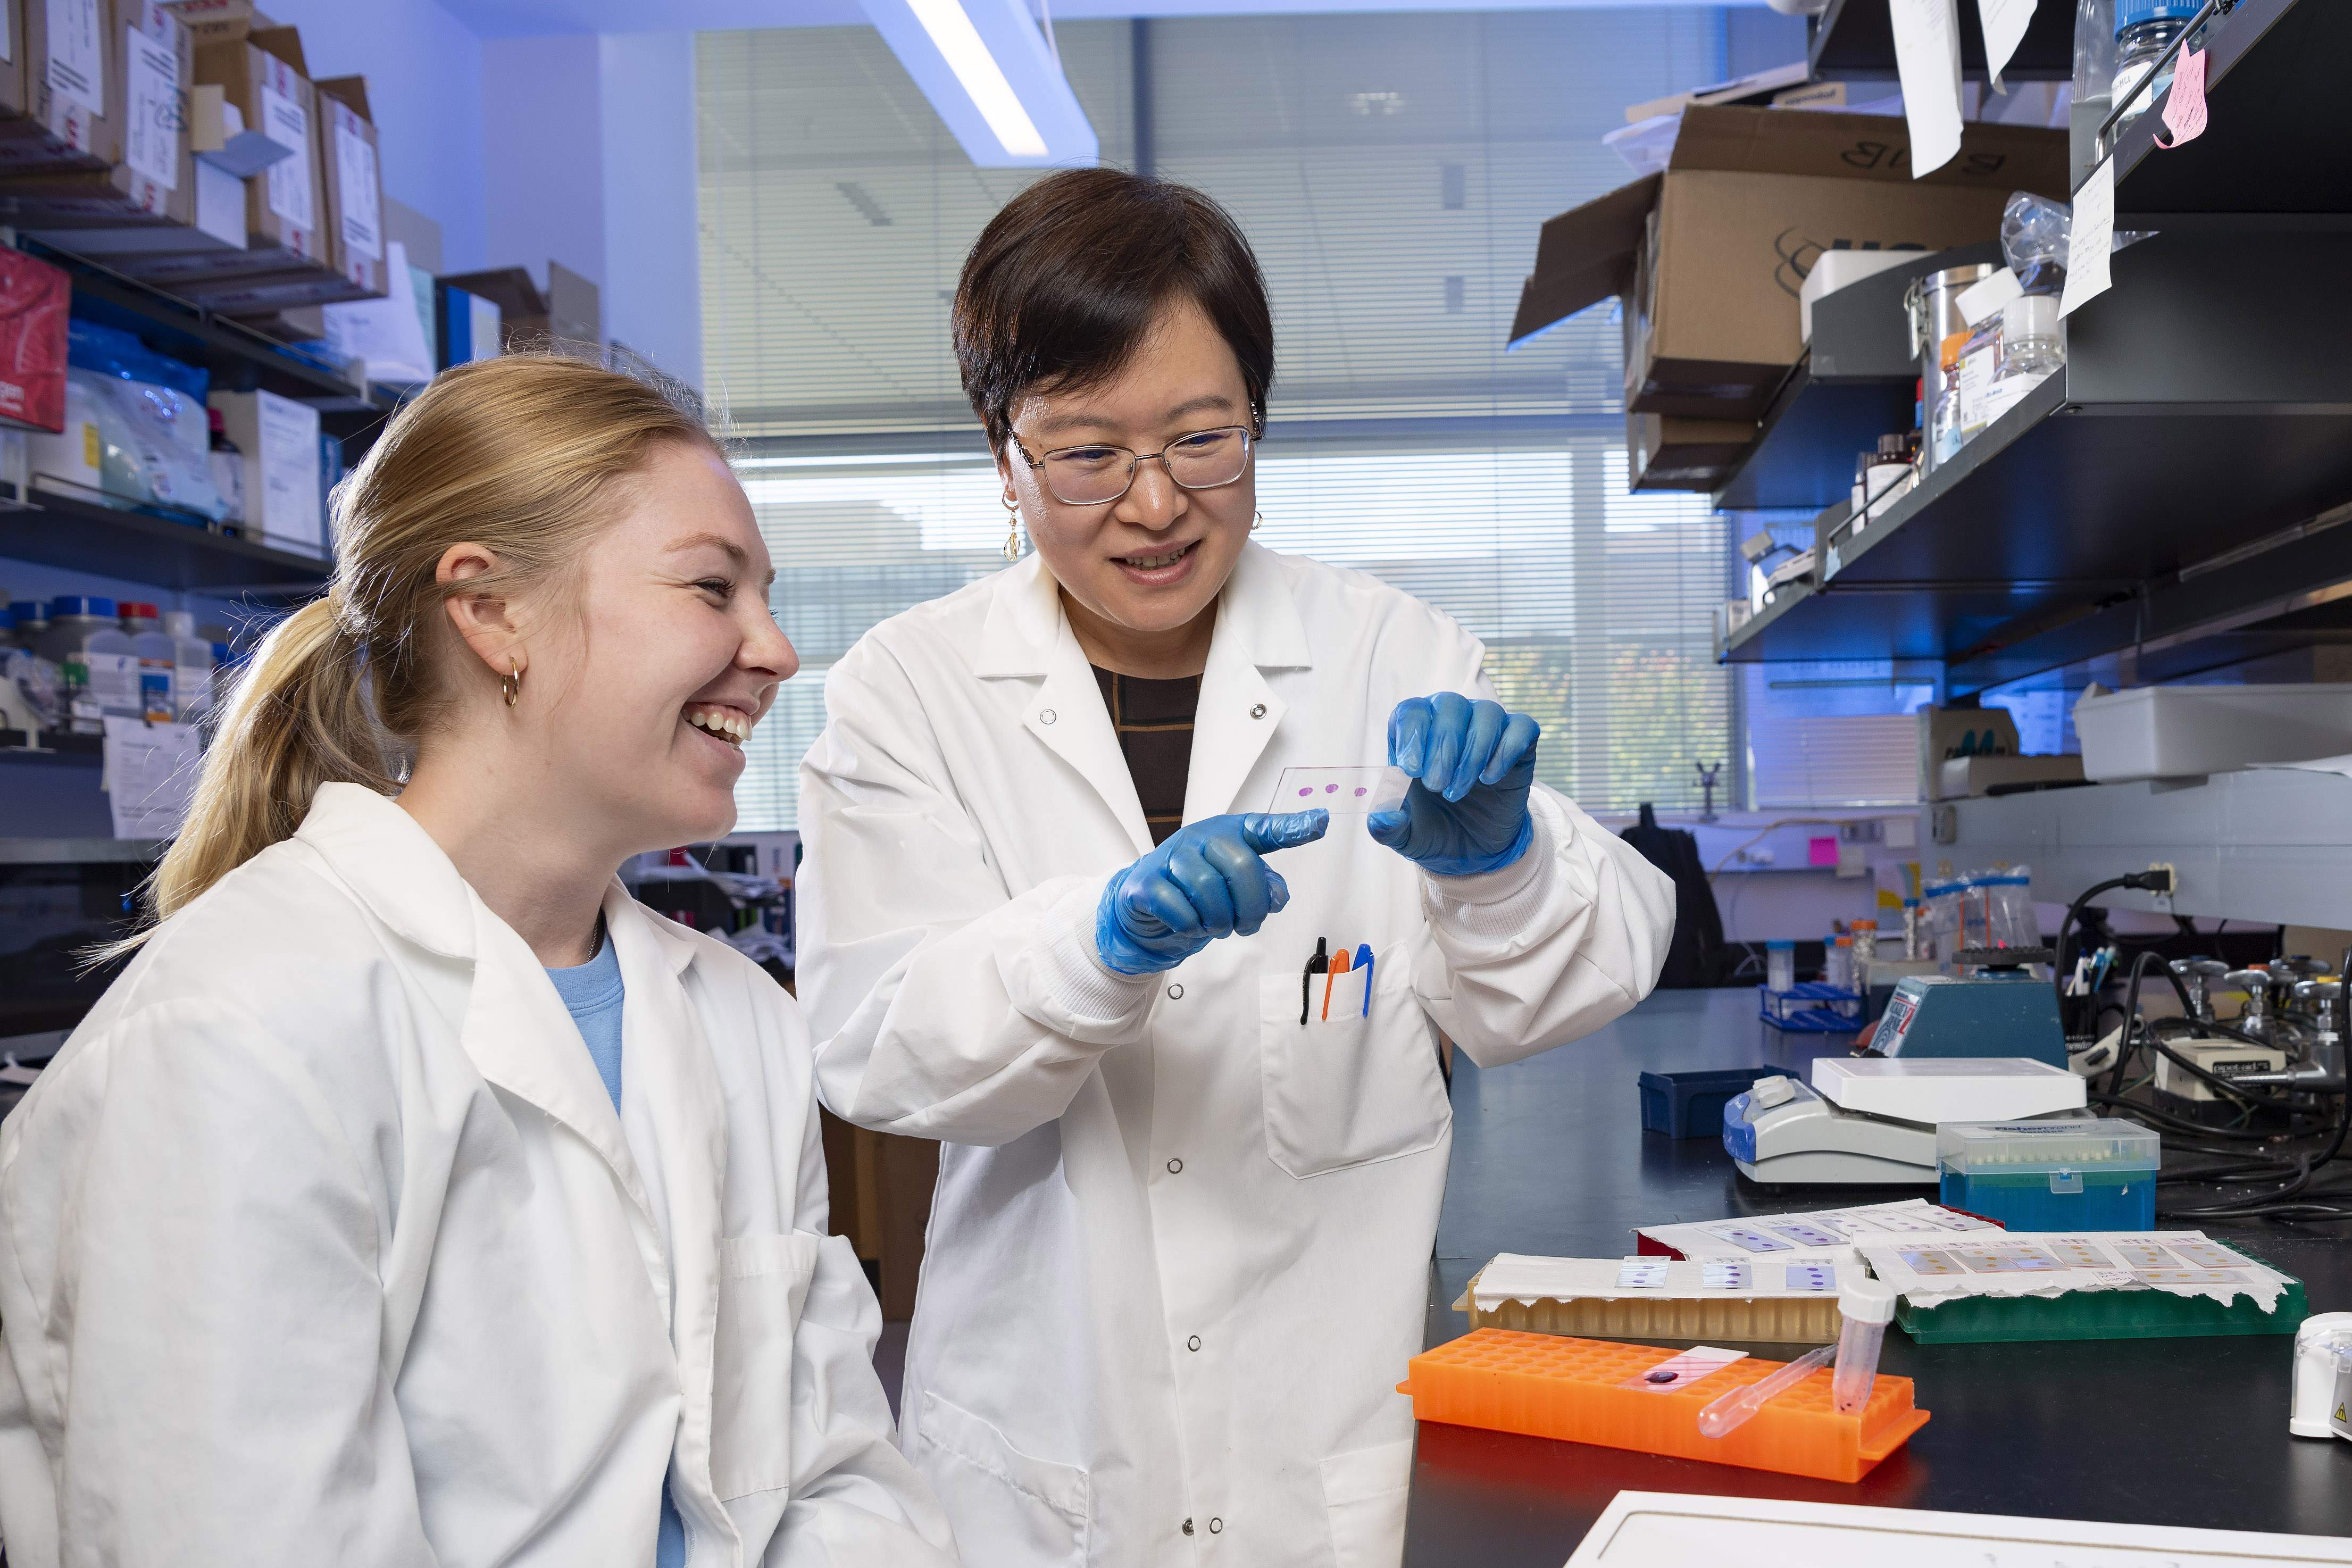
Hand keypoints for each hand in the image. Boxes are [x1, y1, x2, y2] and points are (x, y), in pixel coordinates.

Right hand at [1094, 811, 1329, 976]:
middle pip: (1241, 864)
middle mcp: (1201, 838)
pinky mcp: (1146, 881)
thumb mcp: (1236, 889)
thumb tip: (1277, 897)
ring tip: (1219, 927)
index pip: (1265, 828)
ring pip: (1207, 887)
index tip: (1322, 821)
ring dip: (1220, 920)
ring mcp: (1171, 856)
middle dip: (1251, 906)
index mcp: (1230, 834)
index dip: (1293, 827)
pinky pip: (1177, 907)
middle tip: (1247, 926)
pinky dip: (1190, 925)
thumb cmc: (1199, 892)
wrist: (1146, 905)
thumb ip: (1265, 888)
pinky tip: (1191, 924)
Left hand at [1368, 693, 1539, 876]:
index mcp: (1416, 732)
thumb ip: (1386, 826)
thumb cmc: (1431, 827)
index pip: (1412, 711)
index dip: (1411, 734)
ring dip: (1472, 753)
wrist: (1472, 849)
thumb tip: (1384, 816)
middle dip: (1443, 748)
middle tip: (1436, 786)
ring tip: (1457, 791)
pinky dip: (1506, 750)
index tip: (1410, 770)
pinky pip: (1521, 727)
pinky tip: (1489, 779)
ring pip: (1487, 712)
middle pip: (1450, 705)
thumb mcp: (1403, 834)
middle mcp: (1451, 720)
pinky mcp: (1518, 744)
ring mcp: (1487, 729)